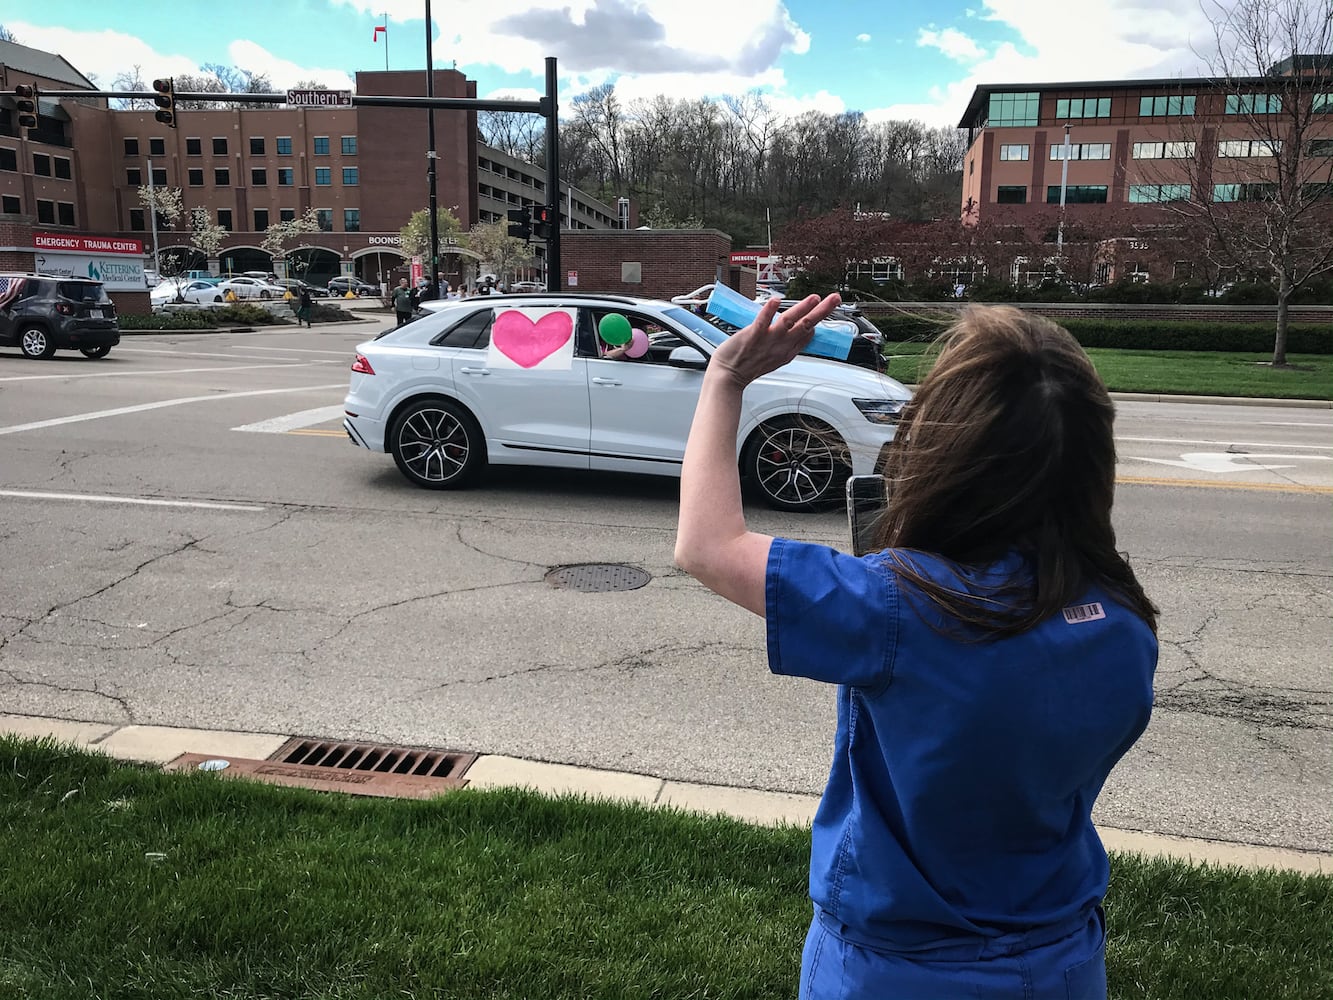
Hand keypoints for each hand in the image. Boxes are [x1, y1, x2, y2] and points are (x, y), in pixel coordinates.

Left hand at [708, 293, 842, 388]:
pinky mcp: (752, 336)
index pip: (808, 332)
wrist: (728, 376)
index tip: (829, 305)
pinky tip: (776, 300)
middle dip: (822, 311)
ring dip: (802, 309)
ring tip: (815, 298)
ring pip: (789, 322)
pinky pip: (762, 322)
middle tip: (835, 298)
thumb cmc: (748, 366)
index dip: (819, 319)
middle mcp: (781, 345)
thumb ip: (791, 344)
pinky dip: (769, 311)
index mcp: (787, 351)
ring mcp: (768, 340)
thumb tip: (807, 333)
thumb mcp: (776, 359)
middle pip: (806, 325)